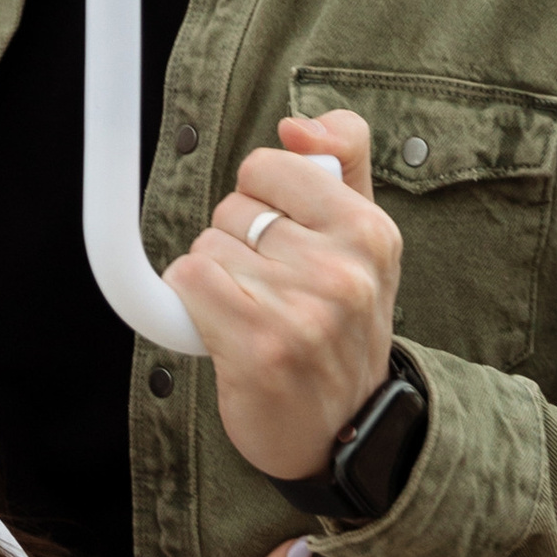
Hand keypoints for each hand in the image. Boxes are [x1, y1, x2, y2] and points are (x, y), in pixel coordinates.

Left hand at [165, 111, 402, 489]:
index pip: (270, 164)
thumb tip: (296, 125)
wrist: (346, 431)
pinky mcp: (258, 349)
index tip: (282, 238)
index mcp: (370, 232)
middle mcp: (342, 270)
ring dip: (215, 279)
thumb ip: (341, 160)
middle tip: (272, 290)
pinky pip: (187, 281)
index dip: (260, 198)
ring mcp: (302, 311)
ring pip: (207, 245)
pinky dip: (188, 302)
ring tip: (254, 315)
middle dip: (238, 243)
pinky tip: (223, 330)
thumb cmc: (342, 323)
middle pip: (233, 208)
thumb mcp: (362, 237)